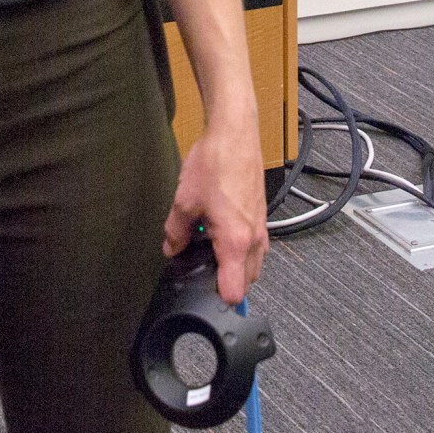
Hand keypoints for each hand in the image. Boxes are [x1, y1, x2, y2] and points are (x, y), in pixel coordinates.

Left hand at [162, 111, 268, 302]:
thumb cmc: (215, 163)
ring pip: (254, 264)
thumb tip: (172, 249)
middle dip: (227, 283)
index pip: (235, 292)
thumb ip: (175, 233)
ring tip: (211, 247)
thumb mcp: (184, 202)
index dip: (217, 300)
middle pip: (247, 282)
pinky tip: (221, 229)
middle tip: (202, 269)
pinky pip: (256, 245)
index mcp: (235, 242)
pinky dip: (242, 247)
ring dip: (236, 265)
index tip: (201, 295)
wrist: (234, 133)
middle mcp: (254, 239)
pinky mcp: (261, 215)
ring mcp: (261, 227)